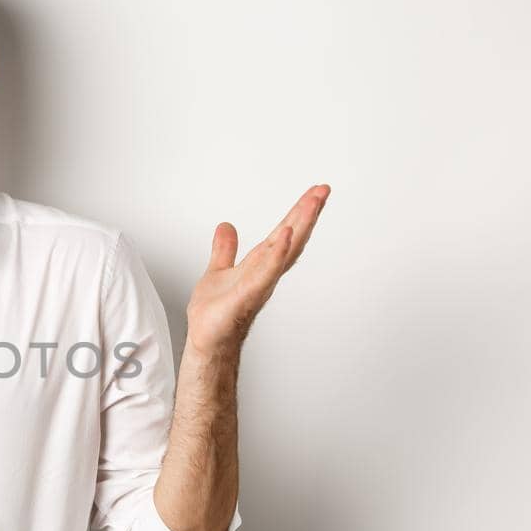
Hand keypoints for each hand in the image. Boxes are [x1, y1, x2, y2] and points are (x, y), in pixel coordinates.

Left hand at [185, 184, 330, 360]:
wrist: (207, 340)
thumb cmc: (215, 314)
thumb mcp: (218, 271)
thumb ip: (225, 250)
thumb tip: (226, 227)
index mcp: (260, 264)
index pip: (284, 233)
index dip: (298, 213)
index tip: (315, 192)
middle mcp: (265, 272)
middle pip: (291, 238)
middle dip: (307, 213)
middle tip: (323, 190)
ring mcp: (259, 284)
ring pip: (284, 251)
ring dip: (298, 227)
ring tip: (311, 204)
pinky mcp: (247, 296)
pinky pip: (265, 272)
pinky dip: (276, 255)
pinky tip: (286, 236)